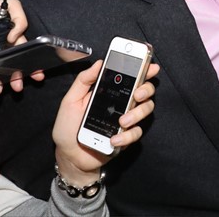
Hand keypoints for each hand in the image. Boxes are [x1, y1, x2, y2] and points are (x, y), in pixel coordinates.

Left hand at [52, 60, 158, 184]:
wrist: (69, 155)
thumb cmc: (68, 126)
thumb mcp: (71, 100)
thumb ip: (83, 80)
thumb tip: (99, 63)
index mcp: (110, 92)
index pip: (130, 77)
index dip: (144, 70)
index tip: (151, 67)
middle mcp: (122, 104)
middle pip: (145, 91)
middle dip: (146, 89)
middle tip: (137, 94)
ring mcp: (126, 120)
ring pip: (146, 110)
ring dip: (137, 113)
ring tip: (122, 121)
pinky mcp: (126, 137)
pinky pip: (136, 133)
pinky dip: (127, 136)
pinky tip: (114, 139)